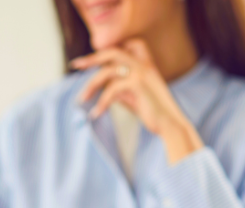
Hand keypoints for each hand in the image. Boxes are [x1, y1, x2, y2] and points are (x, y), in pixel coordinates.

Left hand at [71, 39, 202, 163]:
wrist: (169, 123)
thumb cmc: (150, 111)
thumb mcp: (131, 96)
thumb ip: (118, 87)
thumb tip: (100, 87)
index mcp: (143, 64)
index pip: (124, 46)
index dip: (106, 50)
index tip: (88, 60)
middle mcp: (143, 64)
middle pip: (112, 52)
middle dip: (92, 58)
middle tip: (75, 65)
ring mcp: (141, 73)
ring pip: (108, 72)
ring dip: (91, 86)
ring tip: (81, 100)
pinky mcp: (138, 85)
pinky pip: (112, 90)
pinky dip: (101, 103)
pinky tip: (96, 114)